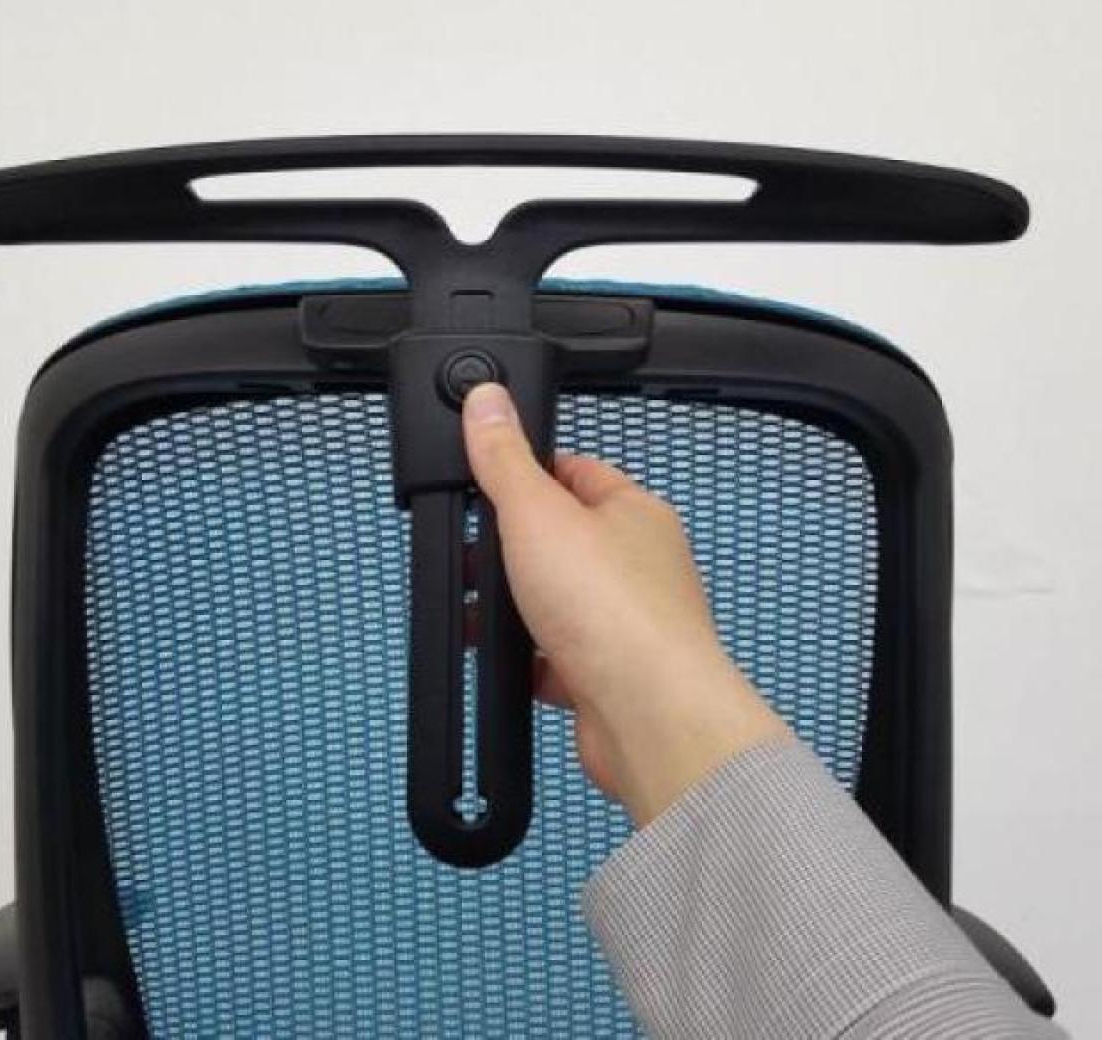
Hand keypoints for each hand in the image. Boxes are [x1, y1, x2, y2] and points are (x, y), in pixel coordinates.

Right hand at [462, 382, 788, 826]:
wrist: (647, 715)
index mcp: (634, 512)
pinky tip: (503, 662)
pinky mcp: (609, 674)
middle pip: (561, 542)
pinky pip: (556, 658)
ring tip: (474, 612)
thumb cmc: (614, 611)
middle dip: (509, 552)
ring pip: (556, 603)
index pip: (576, 473)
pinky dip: (525, 660)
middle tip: (469, 554)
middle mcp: (638, 565)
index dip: (526, 473)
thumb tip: (487, 401)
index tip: (484, 480)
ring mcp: (626, 622)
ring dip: (512, 609)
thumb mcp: (537, 514)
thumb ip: (505, 460)